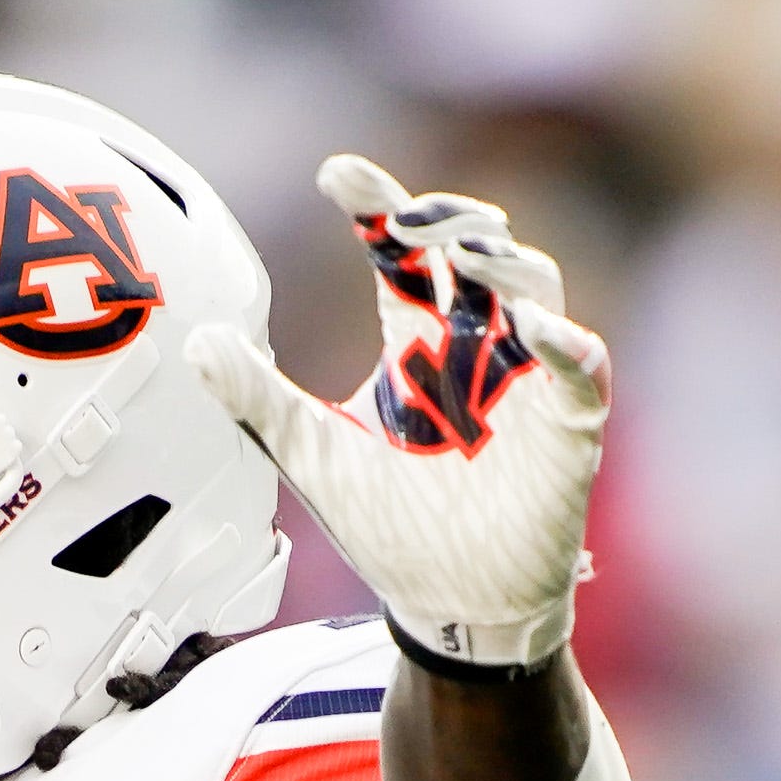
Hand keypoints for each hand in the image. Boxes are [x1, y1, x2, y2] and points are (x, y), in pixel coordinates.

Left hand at [187, 157, 608, 670]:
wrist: (450, 608)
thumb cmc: (390, 528)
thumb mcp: (309, 454)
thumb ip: (258, 396)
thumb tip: (198, 338)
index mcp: (414, 340)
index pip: (399, 254)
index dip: (376, 206)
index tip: (336, 172)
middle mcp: (473, 345)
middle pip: (473, 249)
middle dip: (445, 221)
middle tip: (403, 218)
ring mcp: (525, 377)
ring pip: (533, 287)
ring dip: (503, 265)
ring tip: (464, 258)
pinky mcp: (567, 422)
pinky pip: (581, 365)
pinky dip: (566, 340)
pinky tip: (532, 327)